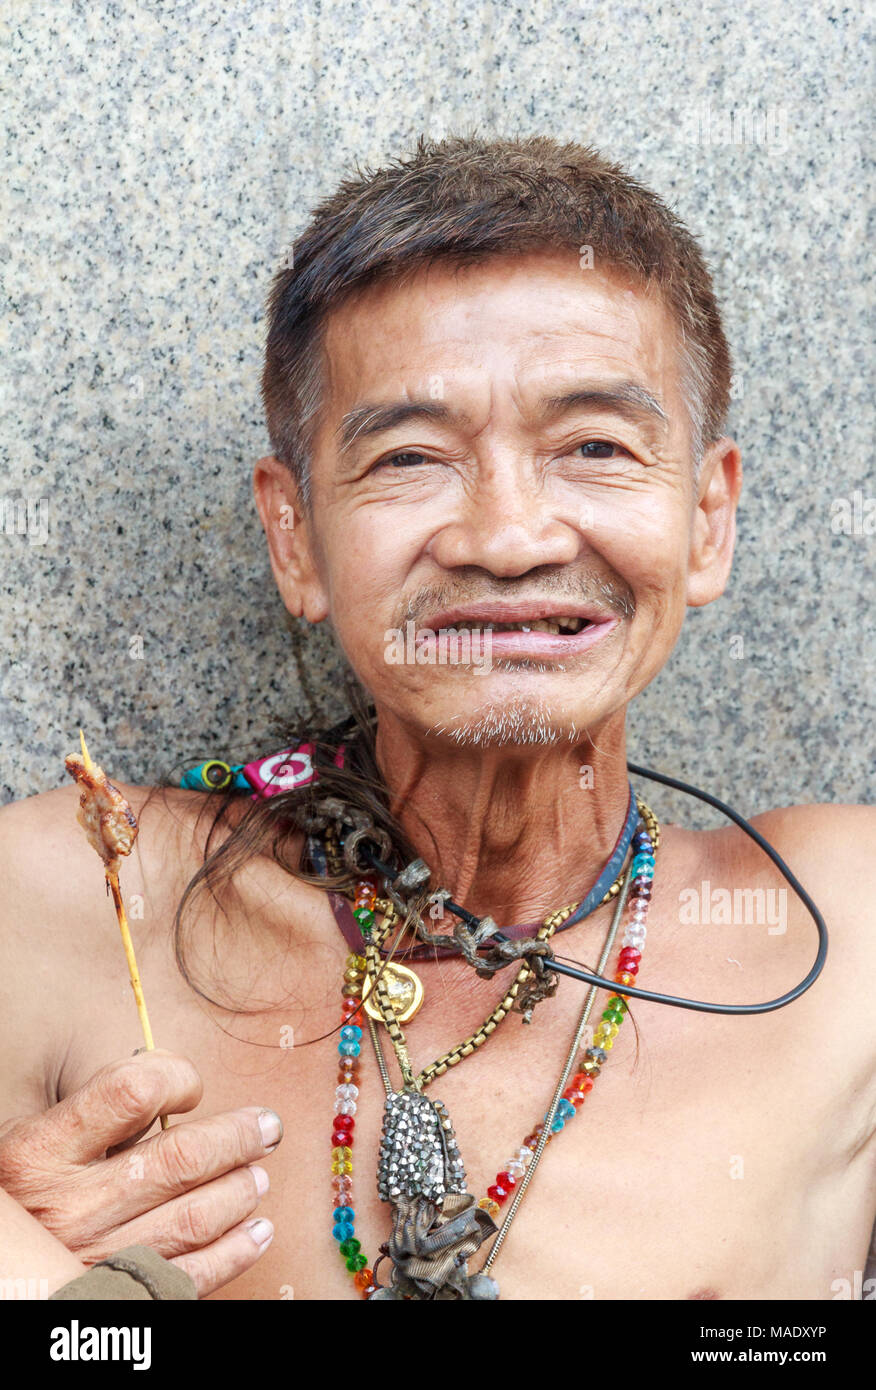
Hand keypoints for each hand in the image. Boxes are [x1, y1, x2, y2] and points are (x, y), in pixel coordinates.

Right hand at [0, 1049, 282, 1296]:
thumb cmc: (25, 1195)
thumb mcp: (37, 1140)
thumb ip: (97, 1108)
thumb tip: (170, 1072)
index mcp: (40, 1152)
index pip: (132, 1091)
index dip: (177, 1077)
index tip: (191, 1087)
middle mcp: (66, 1208)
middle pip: (180, 1159)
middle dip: (237, 1137)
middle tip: (267, 1126)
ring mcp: (93, 1259)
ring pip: (195, 1217)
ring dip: (240, 1191)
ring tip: (258, 1175)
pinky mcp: (117, 1300)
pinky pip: (192, 1275)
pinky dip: (235, 1251)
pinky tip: (256, 1230)